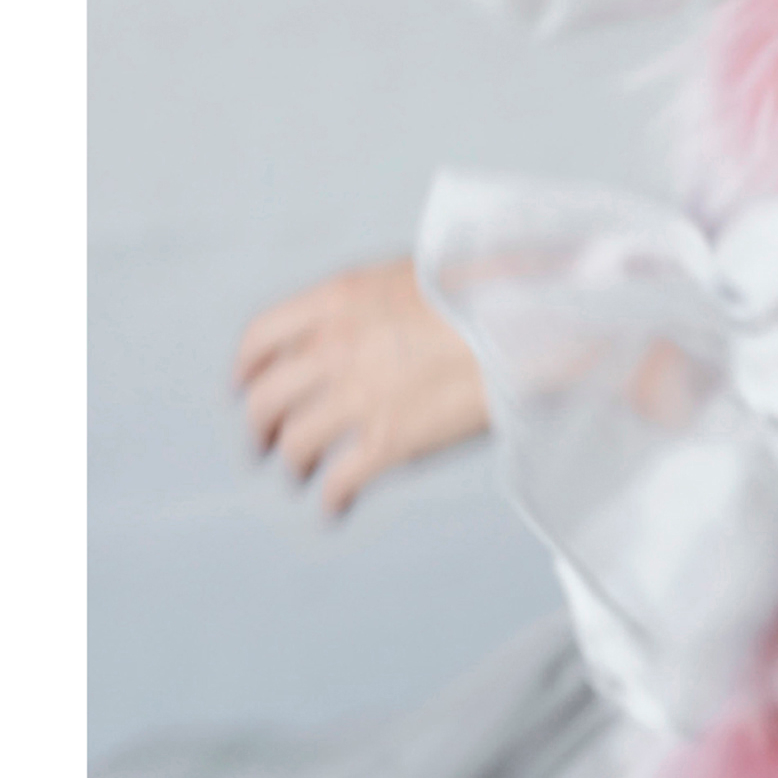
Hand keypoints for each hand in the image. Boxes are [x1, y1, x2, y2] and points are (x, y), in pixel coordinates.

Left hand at [234, 256, 489, 519]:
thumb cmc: (492, 291)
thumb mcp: (416, 270)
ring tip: (301, 475)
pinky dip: (330, 499)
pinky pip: (340, 480)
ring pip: (295, 443)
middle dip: (258, 427)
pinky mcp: (390, 440)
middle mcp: (336, 345)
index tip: (244, 386)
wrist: (533, 321)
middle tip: (263, 443)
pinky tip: (335, 507)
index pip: (261, 336)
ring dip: (293, 464)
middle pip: (265, 398)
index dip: (246, 369)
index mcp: (339, 298)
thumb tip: (363, 318)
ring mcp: (359, 395)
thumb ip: (374, 299)